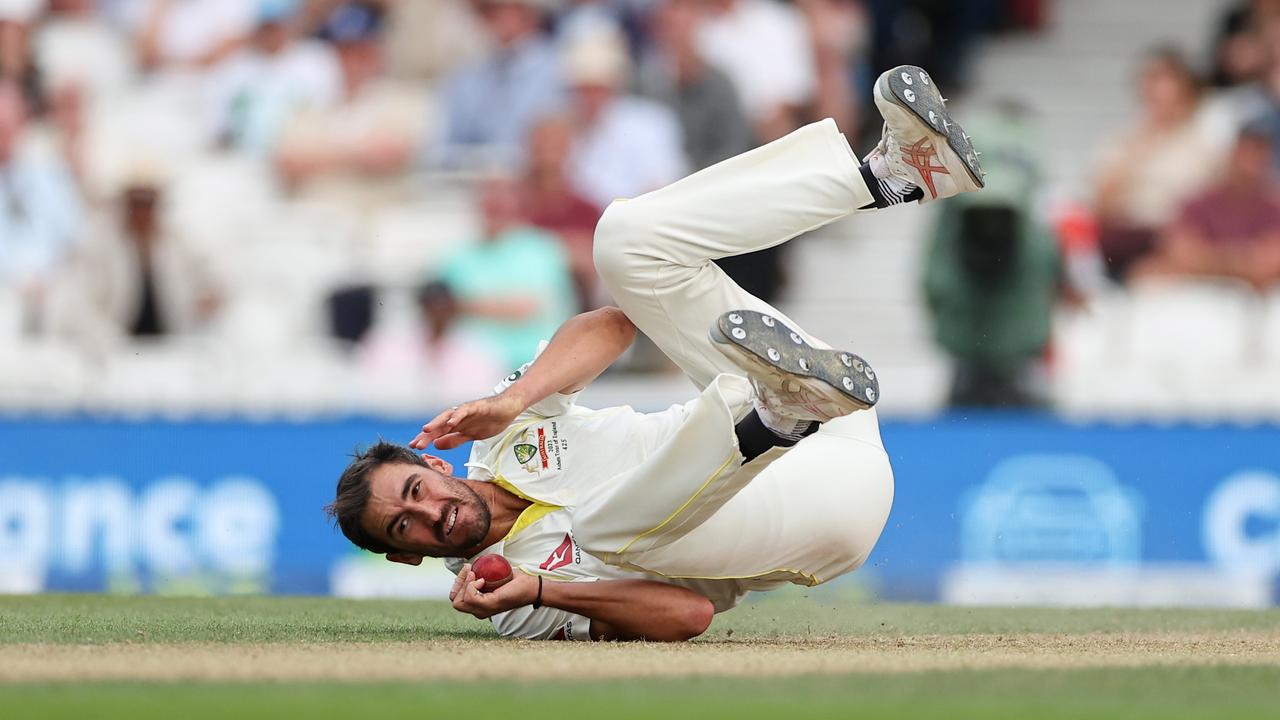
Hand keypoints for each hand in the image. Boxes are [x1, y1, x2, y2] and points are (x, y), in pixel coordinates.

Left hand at [410, 394, 524, 450]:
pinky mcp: (477, 406)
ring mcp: (466, 411)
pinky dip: (456, 416)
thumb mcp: (470, 435)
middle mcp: (458, 417)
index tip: (414, 447)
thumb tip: (436, 445)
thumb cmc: (490, 420)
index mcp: (456, 425)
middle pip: (439, 426)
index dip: (426, 439)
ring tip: (426, 430)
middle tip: (416, 444)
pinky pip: (464, 410)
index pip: (438, 433)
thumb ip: (454, 440)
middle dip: (427, 435)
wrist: (508, 409)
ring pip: (448, 416)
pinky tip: (450, 422)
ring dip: (437, 423)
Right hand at [449, 564, 539, 619]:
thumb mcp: (493, 576)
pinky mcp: (488, 606)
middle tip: (470, 570)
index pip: (456, 598)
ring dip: (464, 583)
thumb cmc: (514, 581)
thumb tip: (471, 563)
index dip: (457, 583)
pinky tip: (482, 580)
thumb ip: (481, 573)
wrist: (530, 587)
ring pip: (458, 601)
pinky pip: (469, 597)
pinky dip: (471, 585)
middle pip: (454, 600)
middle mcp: (478, 611)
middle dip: (458, 583)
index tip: (468, 569)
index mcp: (478, 605)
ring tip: (476, 574)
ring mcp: (482, 611)